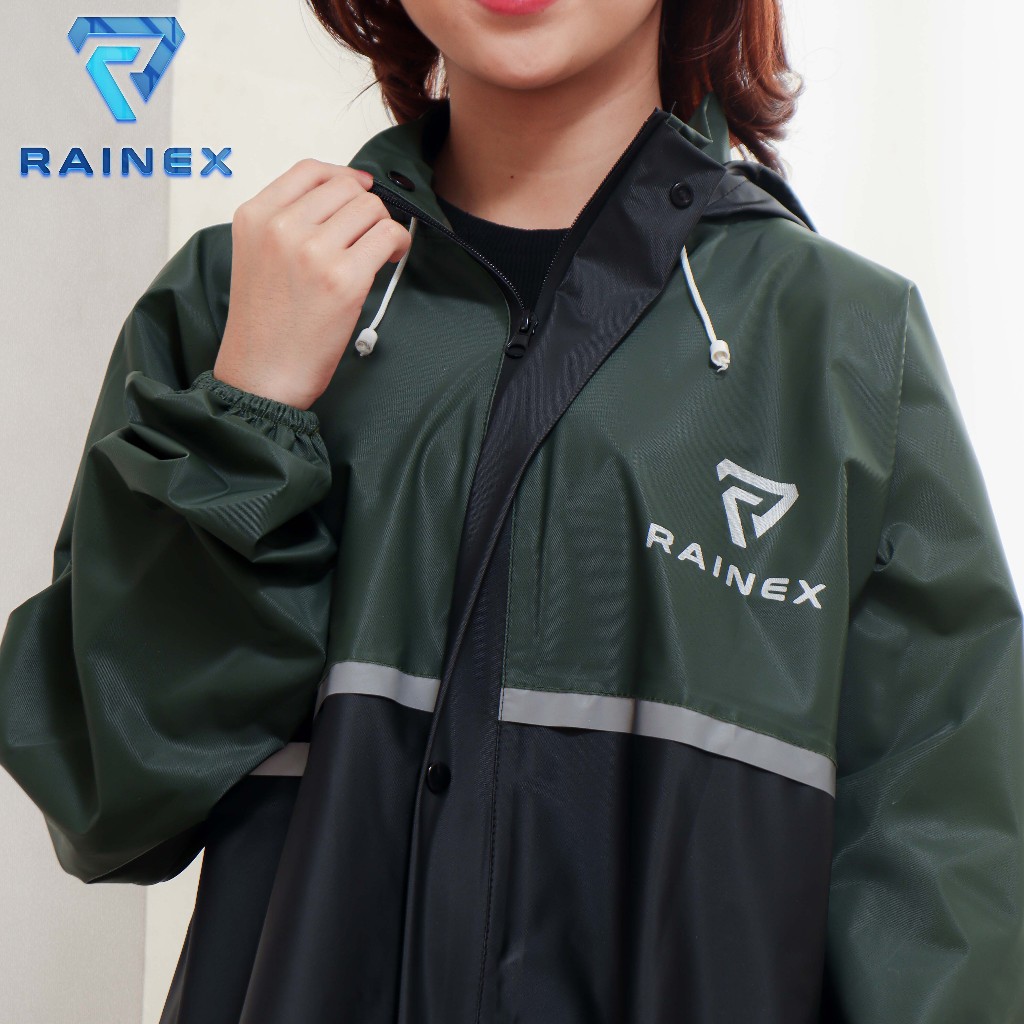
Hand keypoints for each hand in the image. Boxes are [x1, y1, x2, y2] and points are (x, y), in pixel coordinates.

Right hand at [213, 159, 412, 409]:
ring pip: (371, 208)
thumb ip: (287, 222)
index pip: (310, 170)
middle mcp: (281, 227)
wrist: (261, 376)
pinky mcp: (344, 278)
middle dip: (366, 209)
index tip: (359, 190)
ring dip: (383, 227)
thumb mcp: (256, 256)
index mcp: (254, 216)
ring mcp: (312, 251)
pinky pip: (389, 235)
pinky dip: (398, 243)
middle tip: (369, 235)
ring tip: (379, 251)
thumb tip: (346, 195)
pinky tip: (391, 258)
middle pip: (347, 188)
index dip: (343, 176)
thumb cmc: (265, 326)